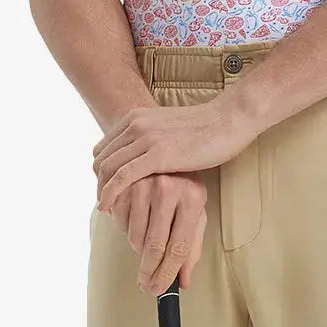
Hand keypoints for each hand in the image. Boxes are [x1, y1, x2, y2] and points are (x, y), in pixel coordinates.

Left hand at [93, 98, 256, 212]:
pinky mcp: (158, 154)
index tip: (105, 190)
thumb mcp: (168, 127)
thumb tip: (142, 157)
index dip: (101, 172)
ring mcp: (146, 138)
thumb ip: (151, 138)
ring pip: (108, 169)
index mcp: (137, 116)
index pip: (104, 148)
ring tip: (106, 210)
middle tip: (105, 204)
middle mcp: (136, 124)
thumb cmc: (205, 128)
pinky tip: (107, 208)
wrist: (228, 120)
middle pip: (101, 159)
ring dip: (102, 192)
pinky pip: (122, 177)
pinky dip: (109, 194)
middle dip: (98, 184)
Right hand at [106, 171, 206, 295]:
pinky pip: (119, 221)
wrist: (167, 146)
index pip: (179, 247)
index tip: (158, 290)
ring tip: (148, 231)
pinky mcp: (125, 181)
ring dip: (138, 245)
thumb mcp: (196, 211)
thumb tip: (183, 282)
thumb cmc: (185, 184)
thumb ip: (191, 246)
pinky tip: (135, 214)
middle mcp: (169, 188)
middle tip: (146, 284)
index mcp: (193, 196)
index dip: (167, 275)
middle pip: (154, 246)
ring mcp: (145, 183)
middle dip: (148, 272)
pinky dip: (125, 226)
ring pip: (134, 237)